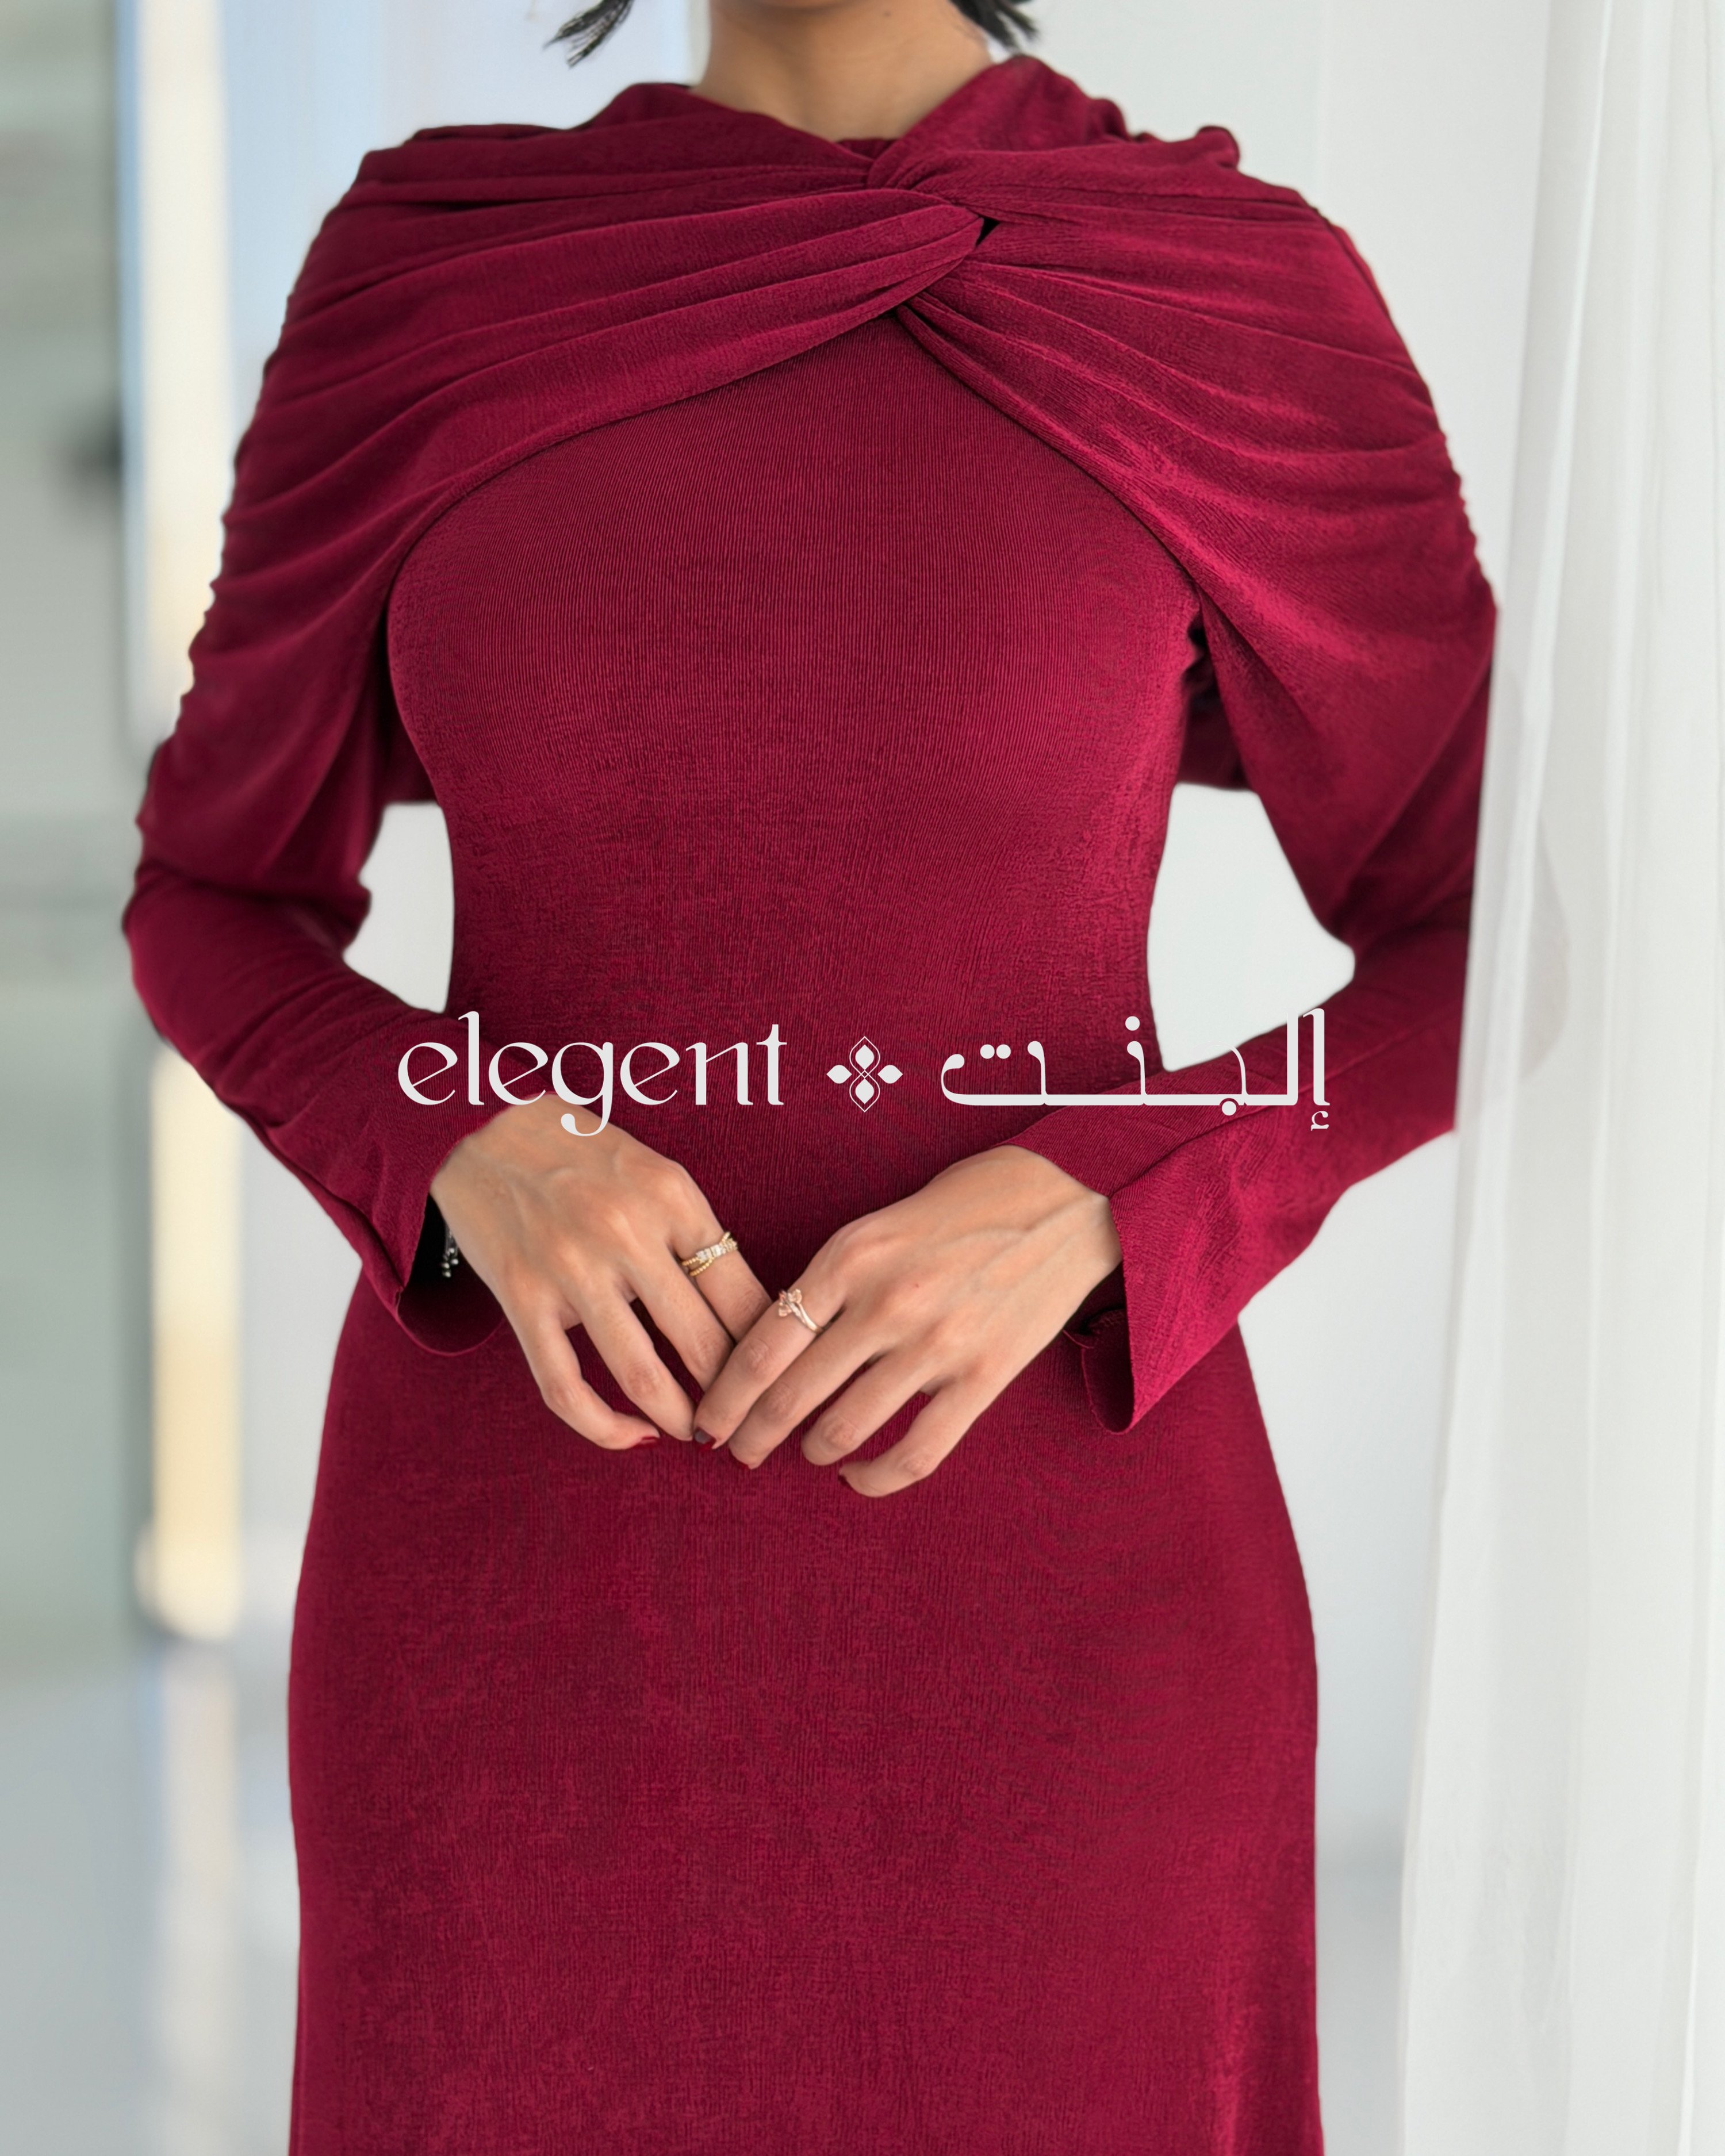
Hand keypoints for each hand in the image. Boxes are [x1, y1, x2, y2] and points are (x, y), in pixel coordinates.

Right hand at [430, 1093, 770, 1447]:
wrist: (482, 1127)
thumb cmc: (582, 1153)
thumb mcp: (655, 1172)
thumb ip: (694, 1233)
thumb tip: (745, 1312)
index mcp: (673, 1197)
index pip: (744, 1294)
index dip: (770, 1349)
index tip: (779, 1375)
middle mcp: (627, 1233)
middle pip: (704, 1342)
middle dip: (735, 1396)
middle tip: (748, 1419)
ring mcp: (571, 1269)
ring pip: (643, 1375)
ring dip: (681, 1420)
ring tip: (699, 1434)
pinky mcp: (523, 1298)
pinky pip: (565, 1387)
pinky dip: (604, 1427)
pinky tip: (632, 1435)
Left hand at [694, 1146, 1121, 1494]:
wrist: (1062, 1201)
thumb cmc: (961, 1206)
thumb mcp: (877, 1226)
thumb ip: (828, 1282)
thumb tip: (775, 1348)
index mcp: (849, 1257)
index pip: (763, 1346)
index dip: (725, 1396)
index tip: (707, 1419)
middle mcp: (885, 1303)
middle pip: (790, 1395)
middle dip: (751, 1435)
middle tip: (736, 1451)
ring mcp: (936, 1343)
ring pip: (844, 1428)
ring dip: (812, 1452)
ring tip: (805, 1453)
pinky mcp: (983, 1377)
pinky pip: (915, 1451)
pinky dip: (875, 1478)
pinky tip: (857, 1477)